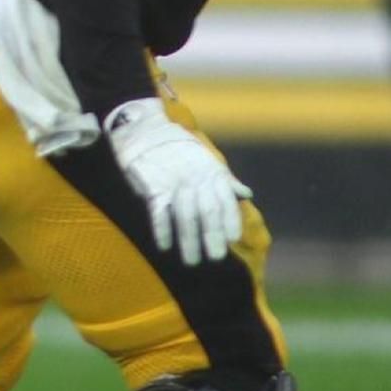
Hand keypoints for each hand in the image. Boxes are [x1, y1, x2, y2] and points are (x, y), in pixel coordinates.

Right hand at [104, 98, 251, 265]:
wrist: (144, 129)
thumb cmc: (177, 147)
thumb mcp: (205, 158)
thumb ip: (225, 179)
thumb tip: (246, 195)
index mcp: (211, 172)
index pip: (225, 200)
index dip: (230, 220)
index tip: (232, 240)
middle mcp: (196, 178)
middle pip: (207, 212)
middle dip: (212, 236)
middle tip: (215, 258)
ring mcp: (174, 182)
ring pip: (185, 216)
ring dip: (189, 240)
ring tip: (191, 261)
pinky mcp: (152, 185)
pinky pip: (159, 212)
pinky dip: (163, 230)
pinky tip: (165, 246)